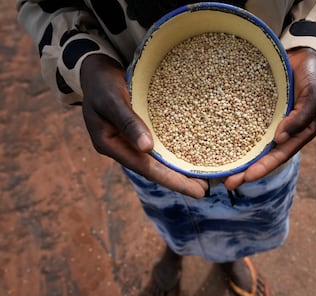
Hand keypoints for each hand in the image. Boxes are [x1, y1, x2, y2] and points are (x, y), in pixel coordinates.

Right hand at [80, 54, 207, 197]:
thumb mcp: (111, 100)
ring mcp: (129, 140)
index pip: (145, 168)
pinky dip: (172, 151)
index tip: (196, 192)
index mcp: (110, 145)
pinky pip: (156, 145)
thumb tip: (146, 148)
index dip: (171, 180)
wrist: (94, 67)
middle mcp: (121, 147)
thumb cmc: (100, 82)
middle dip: (178, 180)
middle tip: (204, 189)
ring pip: (155, 160)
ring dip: (176, 168)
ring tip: (201, 177)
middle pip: (152, 169)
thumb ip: (127, 122)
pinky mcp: (137, 130)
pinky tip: (187, 154)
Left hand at [225, 47, 315, 189]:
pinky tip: (219, 143)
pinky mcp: (260, 111)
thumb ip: (301, 117)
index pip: (281, 155)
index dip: (265, 167)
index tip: (248, 177)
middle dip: (247, 170)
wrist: (304, 54)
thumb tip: (280, 140)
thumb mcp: (314, 95)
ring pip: (253, 144)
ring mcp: (271, 122)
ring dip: (239, 158)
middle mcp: (284, 131)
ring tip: (221, 171)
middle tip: (228, 183)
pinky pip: (247, 125)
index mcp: (300, 133)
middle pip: (264, 155)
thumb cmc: (314, 75)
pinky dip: (235, 136)